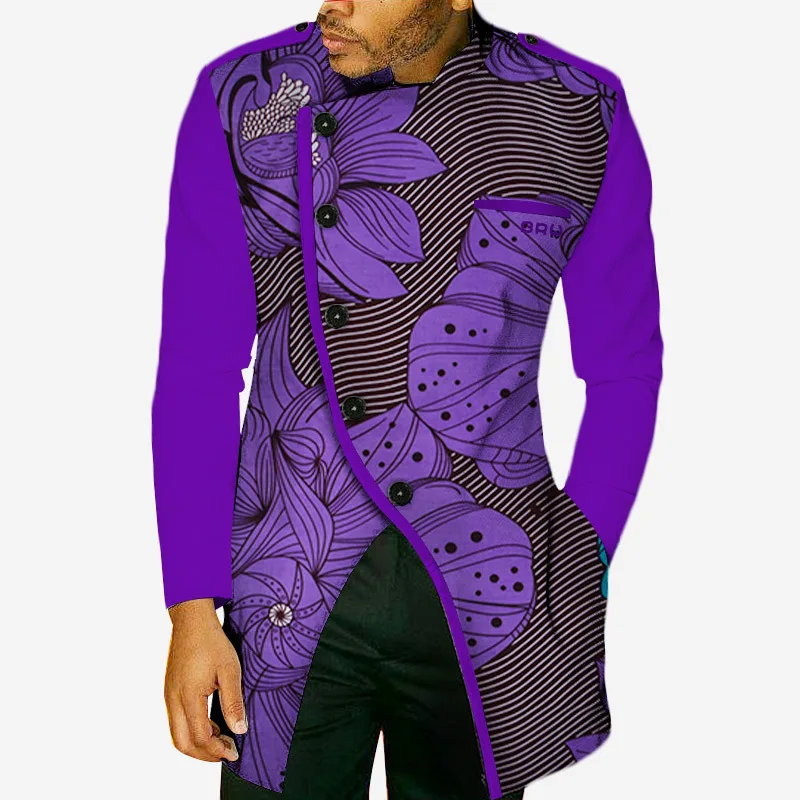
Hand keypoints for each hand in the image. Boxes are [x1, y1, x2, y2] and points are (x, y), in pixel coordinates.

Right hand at [164, 598, 247, 761]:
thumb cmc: (212, 642)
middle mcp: (173, 700)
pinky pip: (176, 721)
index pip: (200, 737)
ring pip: (177, 734)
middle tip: (226, 752)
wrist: (191, 620)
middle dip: (204, 754)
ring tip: (221, 738)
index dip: (217, 750)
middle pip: (182, 743)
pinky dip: (192, 730)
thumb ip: (233, 702)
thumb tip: (239, 730)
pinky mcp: (170, 691)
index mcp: (188, 696)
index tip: (234, 752)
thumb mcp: (229, 670)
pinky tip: (211, 723)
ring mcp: (168, 696)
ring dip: (197, 743)